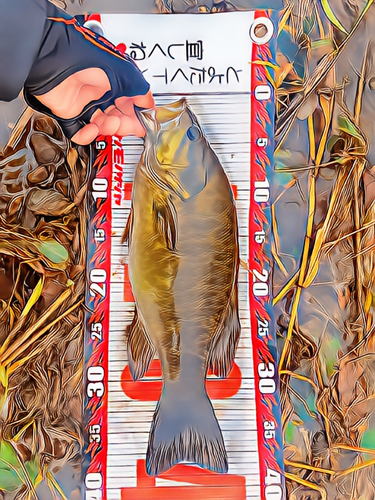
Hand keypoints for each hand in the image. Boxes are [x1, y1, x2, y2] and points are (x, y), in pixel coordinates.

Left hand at [35, 68, 154, 144]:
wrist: (52, 60)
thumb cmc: (86, 57)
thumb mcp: (124, 71)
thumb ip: (141, 89)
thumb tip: (149, 104)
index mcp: (114, 79)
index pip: (131, 101)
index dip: (138, 113)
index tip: (144, 122)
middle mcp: (100, 91)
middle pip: (118, 116)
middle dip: (126, 123)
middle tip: (130, 126)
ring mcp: (84, 103)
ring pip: (102, 125)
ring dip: (109, 128)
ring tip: (110, 124)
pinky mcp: (69, 113)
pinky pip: (80, 132)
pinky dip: (88, 136)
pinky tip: (92, 129)